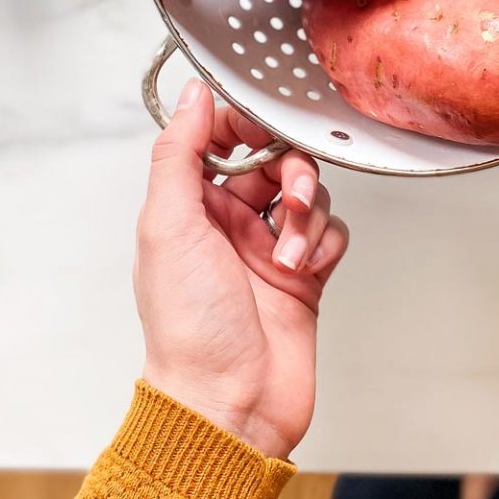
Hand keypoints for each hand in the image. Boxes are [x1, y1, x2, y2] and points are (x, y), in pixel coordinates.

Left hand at [134, 78, 348, 458]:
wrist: (229, 402)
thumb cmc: (188, 327)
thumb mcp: (167, 226)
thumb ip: (179, 154)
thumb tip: (192, 96)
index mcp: (187, 206)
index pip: (221, 138)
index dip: (246, 125)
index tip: (266, 126)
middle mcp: (227, 222)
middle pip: (274, 161)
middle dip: (290, 172)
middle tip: (288, 197)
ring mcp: (267, 249)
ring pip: (307, 195)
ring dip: (305, 217)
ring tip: (288, 255)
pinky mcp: (304, 276)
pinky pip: (330, 234)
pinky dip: (323, 244)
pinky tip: (304, 270)